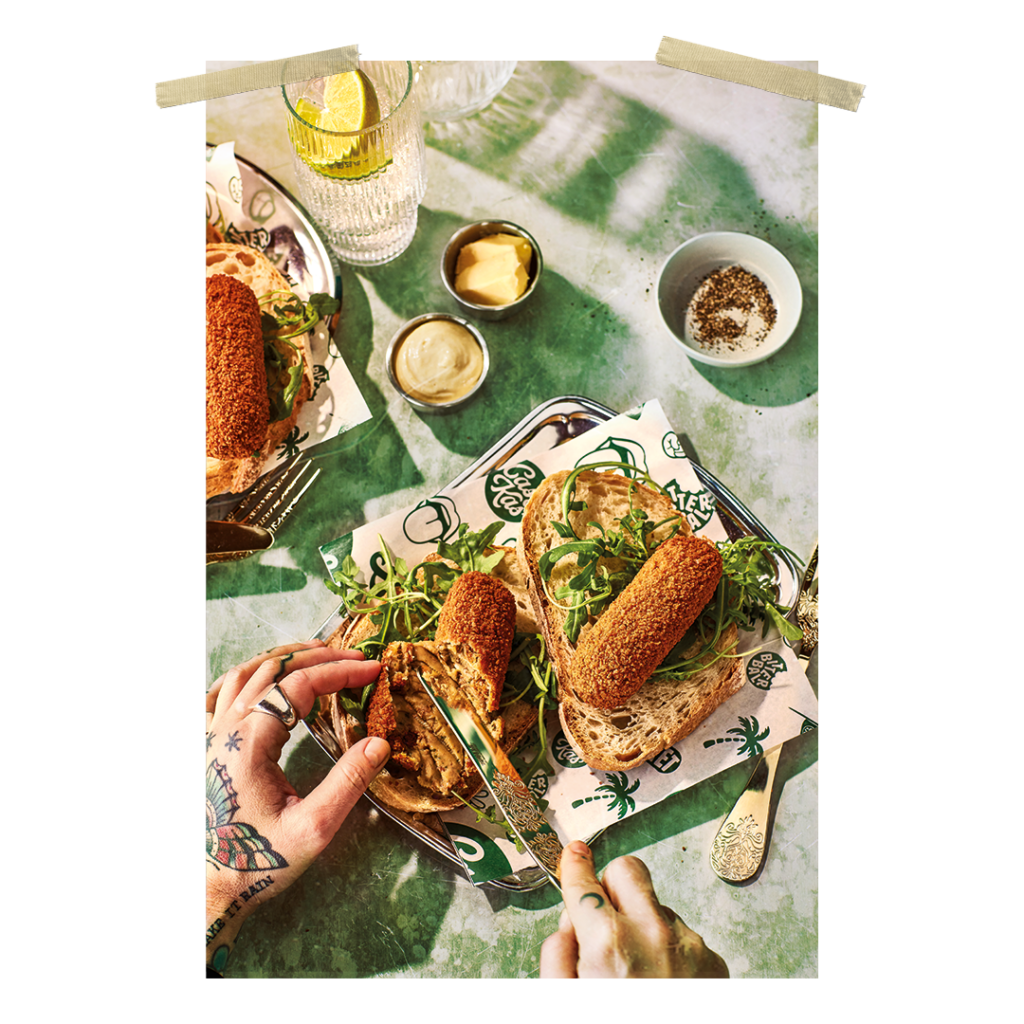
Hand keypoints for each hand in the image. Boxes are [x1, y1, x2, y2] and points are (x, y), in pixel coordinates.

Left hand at [204, 641, 386, 972]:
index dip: (340, 671)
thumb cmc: (259, 860)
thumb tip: (379, 743)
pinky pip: (223, 691)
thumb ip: (347, 782)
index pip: (300, 686)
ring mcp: (213, 734)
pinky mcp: (209, 745)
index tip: (373, 669)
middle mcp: (227, 728)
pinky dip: (251, 672)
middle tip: (356, 657)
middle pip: (274, 669)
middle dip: (319, 657)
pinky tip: (267, 675)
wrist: (212, 885)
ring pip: (246, 672)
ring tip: (319, 653)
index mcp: (250, 741)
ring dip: (285, 657)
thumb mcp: (313, 828)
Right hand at [540, 841, 728, 978]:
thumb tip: (566, 927)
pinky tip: (661, 982)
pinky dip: (668, 949)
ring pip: (656, 906)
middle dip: (610, 884)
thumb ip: (557, 958)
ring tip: (636, 970)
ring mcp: (688, 946)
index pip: (584, 882)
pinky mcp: (713, 962)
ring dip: (641, 923)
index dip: (574, 866)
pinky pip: (682, 935)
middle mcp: (652, 935)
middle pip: (627, 871)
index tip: (574, 855)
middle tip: (602, 911)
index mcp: (608, 945)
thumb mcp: (567, 1000)